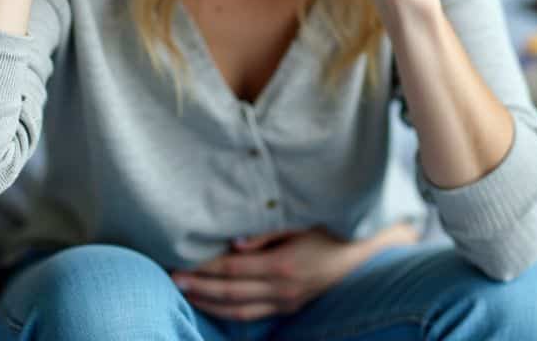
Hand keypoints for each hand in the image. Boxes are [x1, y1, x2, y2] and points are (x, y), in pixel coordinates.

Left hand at [169, 224, 415, 320]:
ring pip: (238, 311)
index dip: (203, 268)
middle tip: (171, 278)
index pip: (232, 269)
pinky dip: (229, 312)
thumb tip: (234, 242)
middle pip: (229, 292)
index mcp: (283, 265)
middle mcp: (282, 289)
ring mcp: (287, 302)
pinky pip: (253, 315)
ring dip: (208, 303)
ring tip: (185, 293)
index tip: (179, 262)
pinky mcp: (290, 307)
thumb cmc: (333, 228)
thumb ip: (267, 232)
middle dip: (198, 286)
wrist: (366, 254)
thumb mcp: (303, 222)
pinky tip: (213, 304)